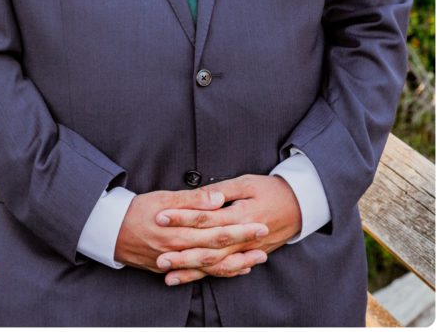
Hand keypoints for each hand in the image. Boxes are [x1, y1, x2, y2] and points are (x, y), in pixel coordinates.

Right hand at [114, 188, 268, 279]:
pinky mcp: (170, 269)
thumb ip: (191, 200)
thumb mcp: (162, 198)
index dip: (240, 228)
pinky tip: (234, 269)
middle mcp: (179, 250)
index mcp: (179, 231)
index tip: (260, 223)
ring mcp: (176, 262)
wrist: (108, 230)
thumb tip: (217, 198)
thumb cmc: (135, 210)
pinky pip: (199, 273)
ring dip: (237, 263)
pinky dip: (219, 272)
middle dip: (244, 244)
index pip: (216, 231)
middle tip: (265, 237)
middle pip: (218, 250)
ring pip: (211, 266)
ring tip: (258, 258)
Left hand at [153, 174, 301, 284]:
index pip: (206, 218)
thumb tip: (202, 195)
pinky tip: (192, 279)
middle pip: (209, 248)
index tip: (160, 217)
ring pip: (217, 265)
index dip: (182, 218)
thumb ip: (222, 190)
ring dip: (193, 271)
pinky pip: (228, 269)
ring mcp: (247, 250)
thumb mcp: (246, 183)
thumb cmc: (270, 190)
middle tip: (160, 258)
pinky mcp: (249, 255)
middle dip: (183, 255)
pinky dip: (209, 276)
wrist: (300, 205)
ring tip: (169, 276)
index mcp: (241, 215)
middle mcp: (243, 237)